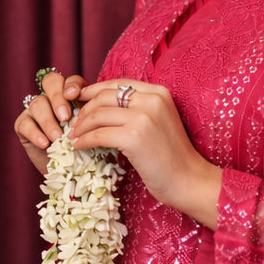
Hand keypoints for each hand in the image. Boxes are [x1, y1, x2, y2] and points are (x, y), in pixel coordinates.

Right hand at [14, 68, 87, 173]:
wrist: (70, 175)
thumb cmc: (86, 152)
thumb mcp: (95, 134)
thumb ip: (96, 120)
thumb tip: (103, 111)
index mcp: (72, 97)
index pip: (70, 81)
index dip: (71, 84)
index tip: (75, 95)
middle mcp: (52, 99)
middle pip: (50, 82)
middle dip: (58, 97)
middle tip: (65, 116)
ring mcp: (36, 111)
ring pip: (37, 103)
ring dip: (48, 120)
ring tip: (57, 138)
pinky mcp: (23, 126)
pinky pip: (24, 123)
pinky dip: (35, 133)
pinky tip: (45, 144)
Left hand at [66, 79, 222, 228]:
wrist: (189, 180)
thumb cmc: (172, 156)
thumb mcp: (158, 122)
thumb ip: (137, 109)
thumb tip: (101, 106)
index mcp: (158, 93)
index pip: (117, 84)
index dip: (94, 91)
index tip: (79, 100)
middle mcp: (151, 100)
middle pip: (104, 97)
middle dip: (84, 110)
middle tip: (74, 123)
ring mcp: (143, 117)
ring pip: (98, 114)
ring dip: (81, 126)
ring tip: (74, 136)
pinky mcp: (134, 137)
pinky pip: (99, 134)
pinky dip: (84, 140)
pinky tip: (79, 146)